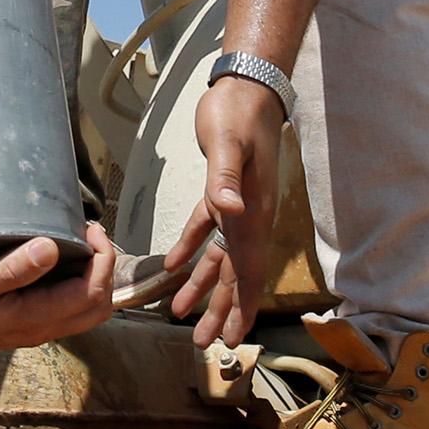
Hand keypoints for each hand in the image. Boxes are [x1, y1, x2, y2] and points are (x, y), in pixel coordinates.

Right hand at [0, 221, 115, 371]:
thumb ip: (15, 268)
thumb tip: (53, 248)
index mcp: (37, 317)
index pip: (93, 292)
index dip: (102, 258)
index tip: (89, 229)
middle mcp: (44, 327)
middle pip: (100, 306)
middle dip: (106, 267)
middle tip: (91, 234)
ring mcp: (37, 327)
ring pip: (88, 309)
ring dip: (94, 275)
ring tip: (80, 242)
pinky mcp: (28, 322)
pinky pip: (69, 307)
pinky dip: (78, 282)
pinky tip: (60, 257)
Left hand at [166, 78, 284, 346]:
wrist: (247, 85)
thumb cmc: (238, 113)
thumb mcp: (229, 143)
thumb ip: (226, 179)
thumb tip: (230, 211)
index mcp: (253, 212)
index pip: (250, 269)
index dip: (244, 305)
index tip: (235, 338)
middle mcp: (249, 215)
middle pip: (236, 273)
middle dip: (222, 309)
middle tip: (205, 343)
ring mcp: (237, 204)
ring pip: (222, 257)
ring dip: (205, 287)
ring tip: (183, 315)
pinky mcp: (221, 189)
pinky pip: (207, 230)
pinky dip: (192, 249)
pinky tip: (176, 266)